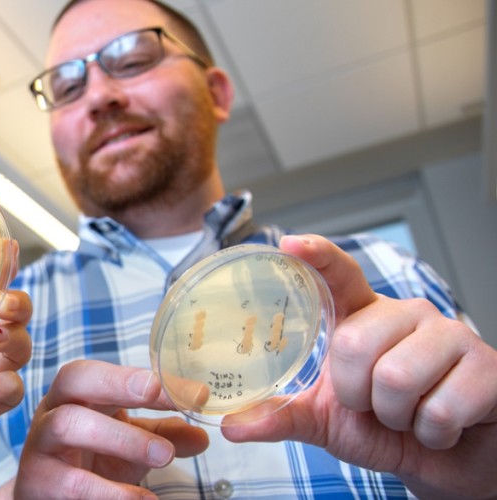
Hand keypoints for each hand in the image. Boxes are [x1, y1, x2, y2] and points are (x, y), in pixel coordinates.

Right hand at [4, 360, 208, 498]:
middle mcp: (52, 409)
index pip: (103, 371)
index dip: (139, 375)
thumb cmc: (89, 461)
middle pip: (74, 380)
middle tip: (159, 395)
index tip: (187, 389)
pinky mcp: (38, 482)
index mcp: (75, 393)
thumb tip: (202, 435)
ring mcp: (40, 444)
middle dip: (117, 384)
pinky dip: (110, 491)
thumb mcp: (128, 444)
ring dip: (121, 438)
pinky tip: (141, 498)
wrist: (47, 498)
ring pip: (69, 425)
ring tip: (164, 456)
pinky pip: (71, 482)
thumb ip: (162, 435)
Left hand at [222, 234, 496, 498]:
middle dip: (355, 393)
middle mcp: (405, 314)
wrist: (448, 460)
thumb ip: (282, 417)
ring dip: (395, 416)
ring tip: (406, 415)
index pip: (339, 274)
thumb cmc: (385, 427)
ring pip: (397, 377)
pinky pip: (439, 408)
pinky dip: (431, 433)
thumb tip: (232, 425)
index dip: (317, 255)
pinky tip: (439, 427)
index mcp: (363, 317)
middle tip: (372, 405)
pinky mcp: (486, 367)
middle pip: (355, 343)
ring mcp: (450, 335)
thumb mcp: (325, 419)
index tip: (290, 244)